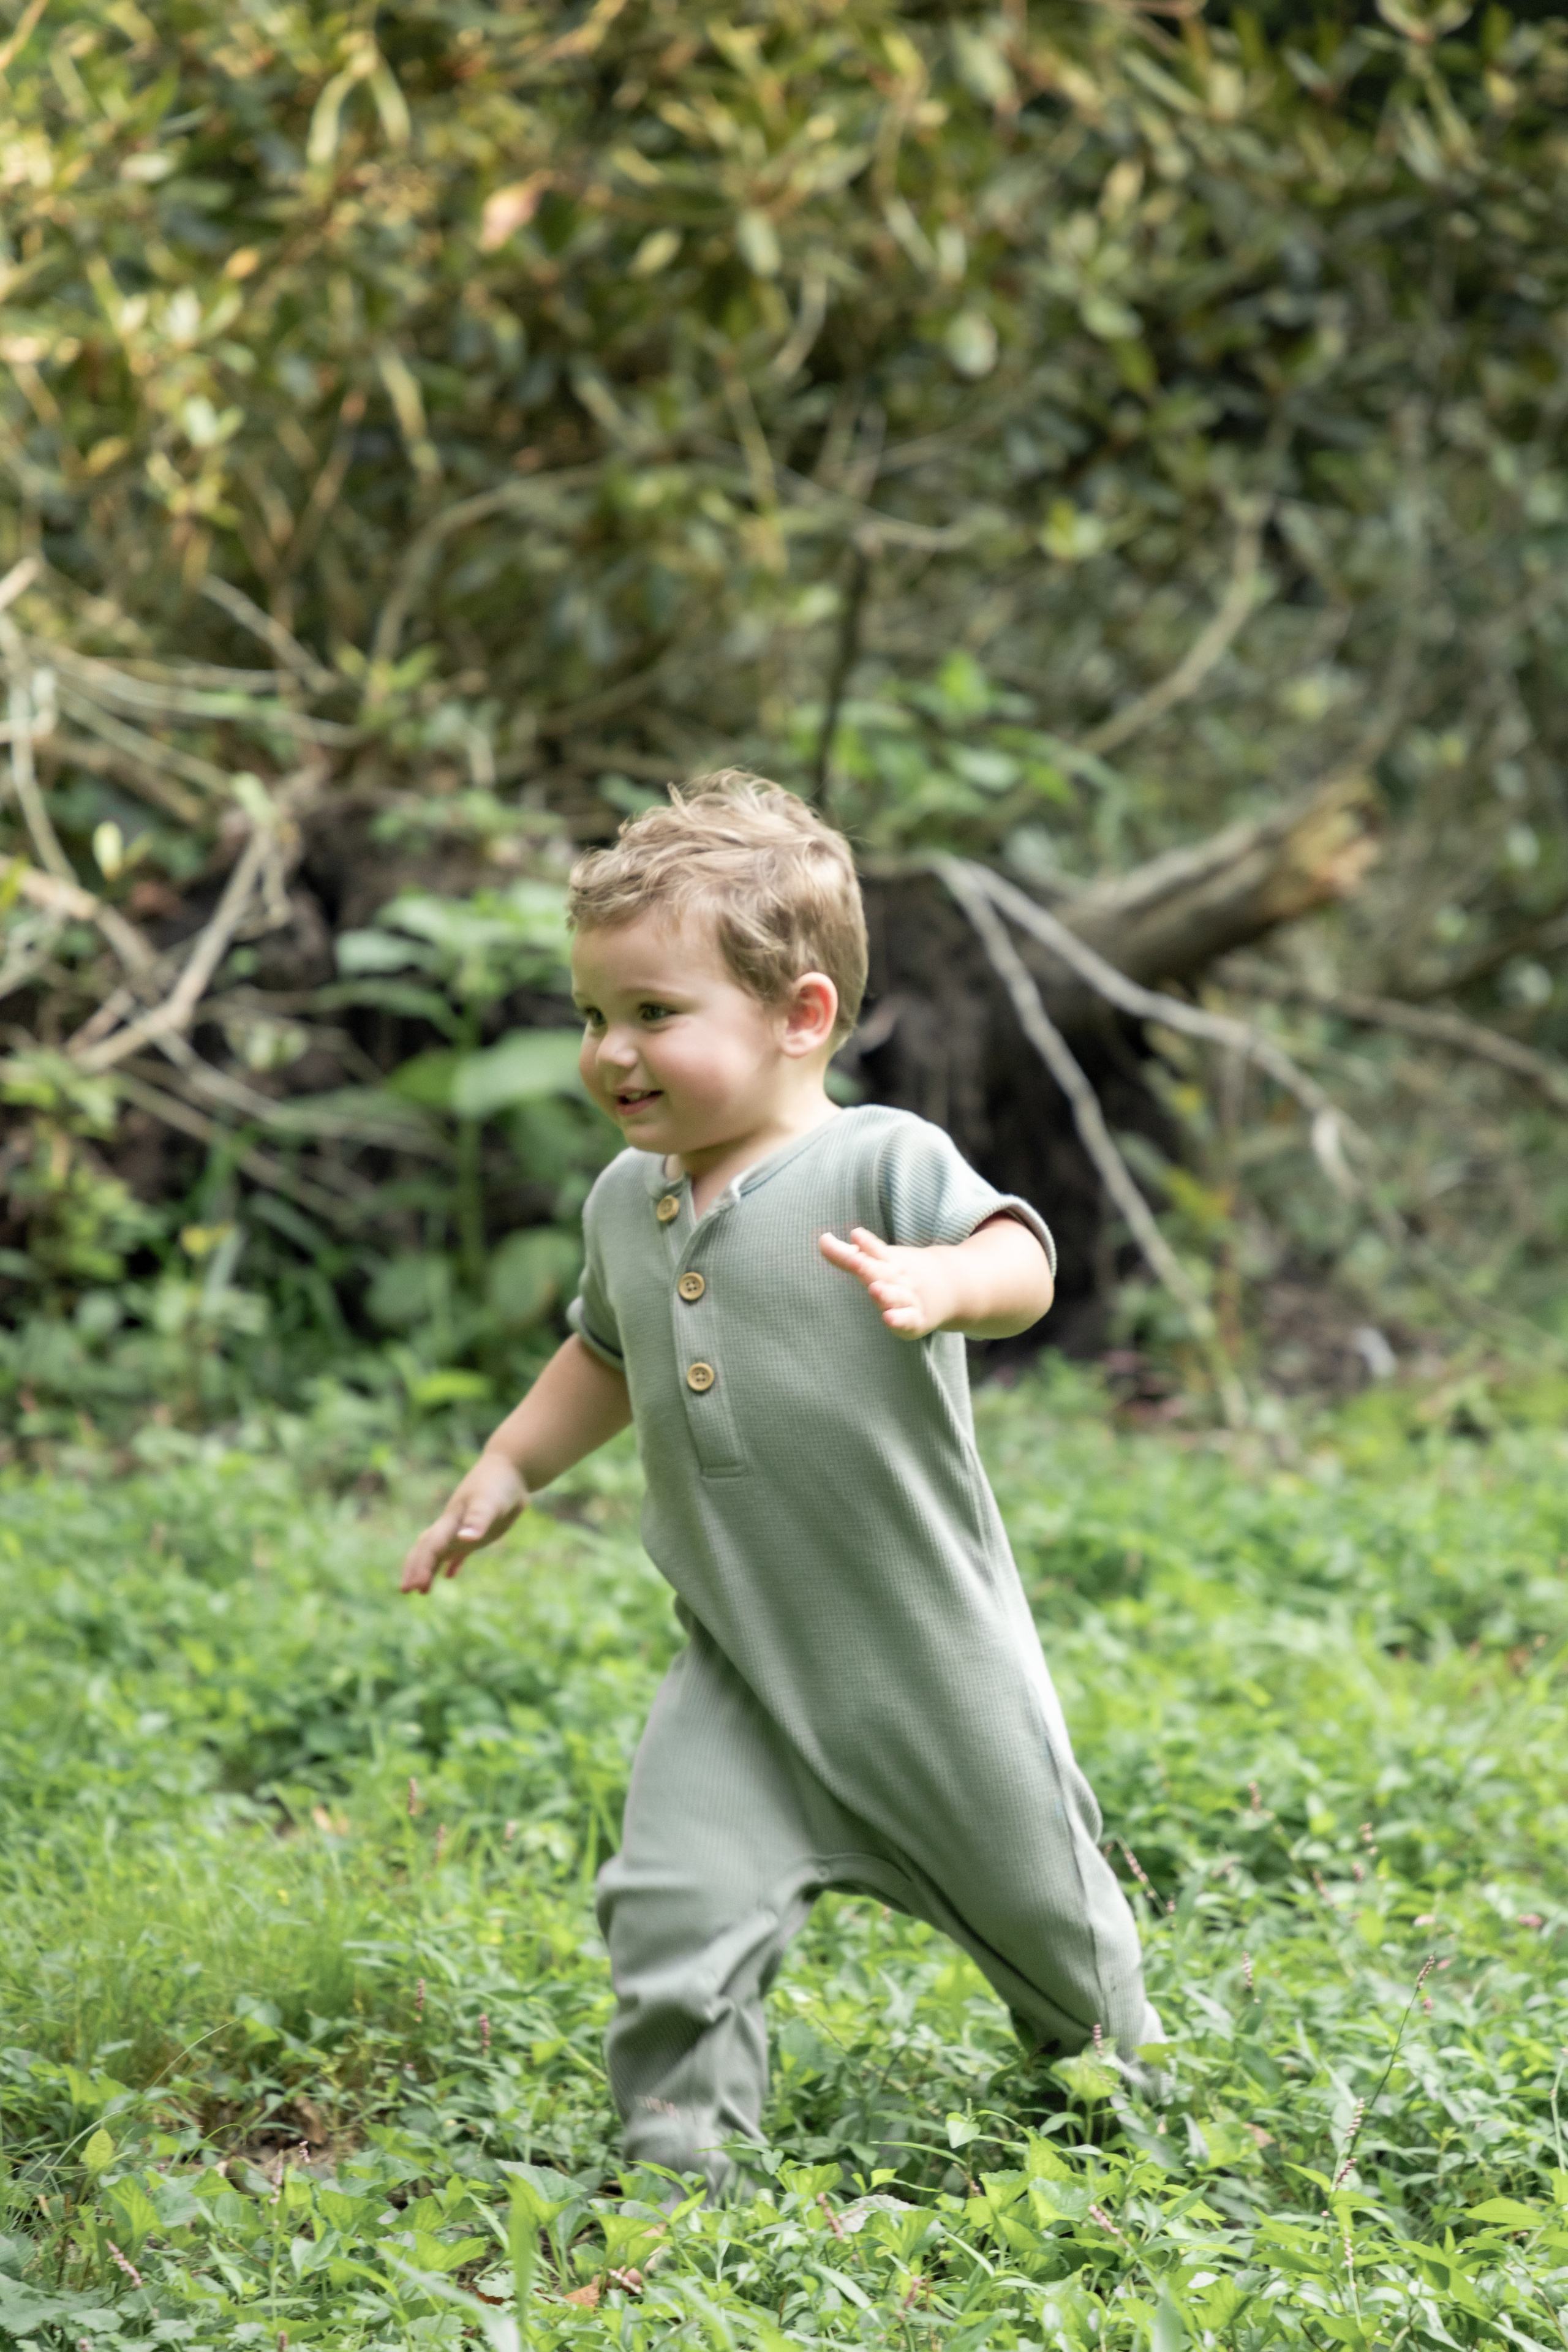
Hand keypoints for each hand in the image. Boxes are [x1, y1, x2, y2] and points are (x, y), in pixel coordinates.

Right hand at [400, 1451, 526, 1593]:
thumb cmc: (498, 1484)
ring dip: (429, 1568)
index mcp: (451, 1521)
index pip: (430, 1548)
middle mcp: (453, 1526)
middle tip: (406, 1590)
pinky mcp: (478, 1531)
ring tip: (422, 1590)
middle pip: (427, 1549)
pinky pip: (460, 1550)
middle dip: (416, 1569)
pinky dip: (452, 1562)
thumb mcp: (489, 1502)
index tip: (412, 1588)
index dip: (420, 1567)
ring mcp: (463, 1528)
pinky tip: (449, 1574)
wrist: (512, 1468)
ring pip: (439, 1551)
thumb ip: (477, 1520)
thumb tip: (464, 1539)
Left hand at [818, 1225, 958, 1339]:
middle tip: (857, 1261)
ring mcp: (909, 1298)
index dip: (867, 1243)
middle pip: (884, 1273)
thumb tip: (821, 1239)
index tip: (855, 1234)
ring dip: (886, 1293)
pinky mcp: (915, 1320)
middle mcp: (900, 1278)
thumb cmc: (900, 1274)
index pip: (877, 1250)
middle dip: (870, 1268)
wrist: (951, 1287)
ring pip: (897, 1296)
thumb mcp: (876, 1262)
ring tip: (874, 1288)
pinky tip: (888, 1318)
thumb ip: (845, 1255)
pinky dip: (900, 1319)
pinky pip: (908, 1319)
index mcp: (890, 1262)